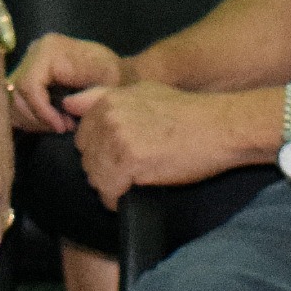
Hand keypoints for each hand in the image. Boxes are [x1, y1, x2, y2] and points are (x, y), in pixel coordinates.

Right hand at [8, 31, 121, 135]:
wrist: (119, 73)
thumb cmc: (116, 79)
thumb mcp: (107, 86)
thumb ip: (86, 96)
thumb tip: (64, 106)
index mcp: (49, 49)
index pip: (28, 84)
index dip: (41, 111)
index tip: (62, 127)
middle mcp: (33, 51)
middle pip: (17, 93)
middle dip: (38, 117)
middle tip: (63, 128)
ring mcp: (28, 62)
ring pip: (13, 100)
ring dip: (34, 119)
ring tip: (60, 125)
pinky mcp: (28, 74)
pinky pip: (16, 101)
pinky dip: (30, 116)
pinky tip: (50, 121)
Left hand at [63, 79, 255, 202]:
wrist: (220, 126)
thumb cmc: (187, 113)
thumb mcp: (143, 92)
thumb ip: (103, 97)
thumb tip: (69, 103)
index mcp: (107, 100)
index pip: (83, 138)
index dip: (101, 152)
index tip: (121, 157)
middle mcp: (107, 116)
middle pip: (86, 159)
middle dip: (104, 170)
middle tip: (132, 172)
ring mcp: (117, 138)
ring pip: (95, 177)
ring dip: (111, 186)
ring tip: (135, 182)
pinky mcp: (129, 161)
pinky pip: (109, 191)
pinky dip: (117, 199)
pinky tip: (135, 192)